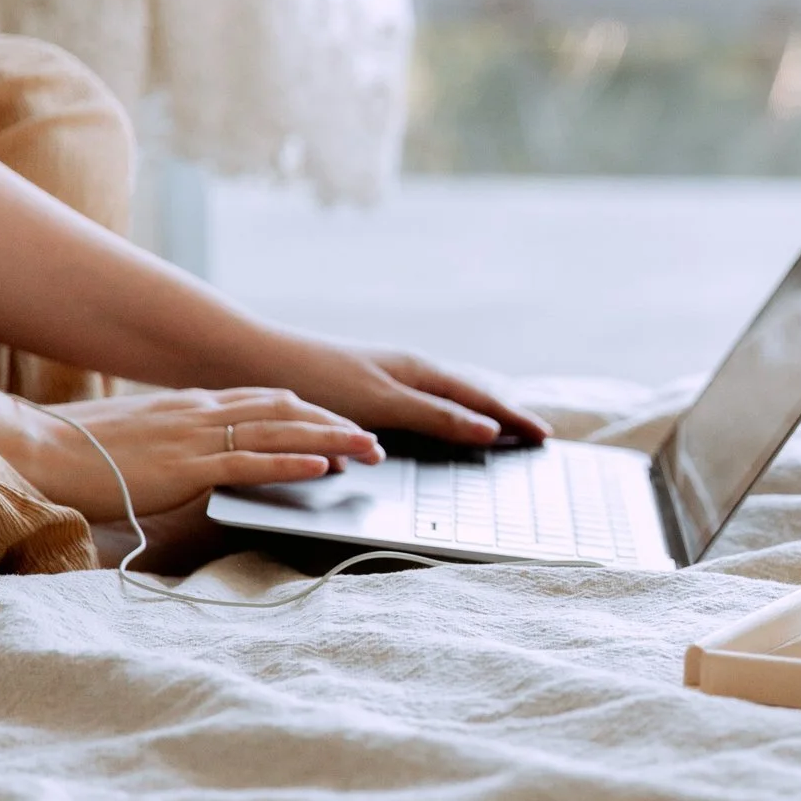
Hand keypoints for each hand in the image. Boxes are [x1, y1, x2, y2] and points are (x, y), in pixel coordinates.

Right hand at [17, 388, 383, 520]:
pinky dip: (293, 461)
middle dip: (335, 423)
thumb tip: (198, 457)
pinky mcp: (187, 467)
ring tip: (370, 451)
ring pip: (281, 430)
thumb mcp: (141, 438)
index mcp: (192, 404)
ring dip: (331, 440)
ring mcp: (196, 437)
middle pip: (286, 409)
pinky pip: (251, 462)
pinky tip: (323, 467)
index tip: (342, 422)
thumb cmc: (81, 452)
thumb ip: (176, 442)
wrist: (40, 451)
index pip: (266, 400)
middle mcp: (201, 412)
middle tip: (375, 440)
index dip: (311, 411)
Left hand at [278, 338, 551, 446]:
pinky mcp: (365, 391)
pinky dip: (447, 416)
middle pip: (470, 395)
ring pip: (447, 398)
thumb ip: (436, 416)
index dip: (514, 419)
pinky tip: (438, 425)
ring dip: (477, 414)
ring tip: (500, 428)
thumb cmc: (317, 380)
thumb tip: (490, 430)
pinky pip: (423, 405)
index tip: (545, 437)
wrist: (255, 363)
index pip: (482, 400)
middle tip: (535, 433)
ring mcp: (387, 379)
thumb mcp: (384, 404)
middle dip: (504, 413)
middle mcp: (407, 371)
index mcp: (419, 372)